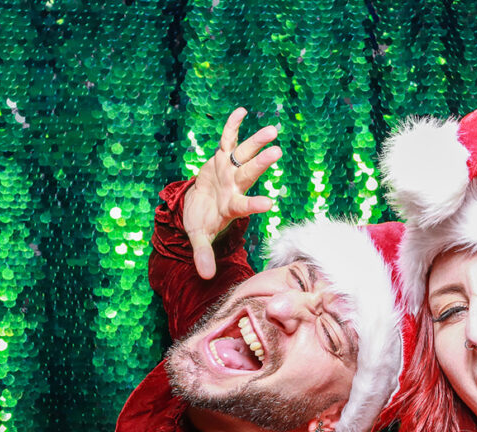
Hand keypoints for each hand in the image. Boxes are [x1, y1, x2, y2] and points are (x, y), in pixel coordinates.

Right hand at [184, 107, 281, 277]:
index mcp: (231, 206)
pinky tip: (242, 110)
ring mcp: (229, 171)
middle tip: (278, 151)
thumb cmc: (201, 222)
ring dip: (256, 141)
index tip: (270, 203)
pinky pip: (226, 139)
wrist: (198, 206)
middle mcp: (234, 186)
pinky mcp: (219, 158)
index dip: (255, 204)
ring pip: (243, 154)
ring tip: (273, 129)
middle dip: (261, 163)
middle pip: (249, 173)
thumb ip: (203, 254)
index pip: (245, 205)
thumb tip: (204, 277)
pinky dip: (233, 126)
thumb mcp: (199, 237)